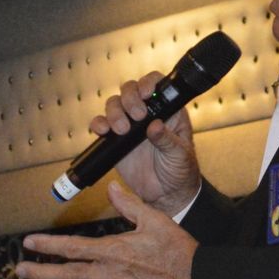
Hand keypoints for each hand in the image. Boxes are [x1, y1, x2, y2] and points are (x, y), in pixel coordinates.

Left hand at [17, 183, 196, 278]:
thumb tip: (111, 187)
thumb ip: (129, 204)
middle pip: (66, 275)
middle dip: (40, 273)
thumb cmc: (177, 249)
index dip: (47, 246)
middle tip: (20, 271)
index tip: (28, 243)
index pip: (71, 247)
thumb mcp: (154, 219)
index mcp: (112, 250)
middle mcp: (107, 275)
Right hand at [94, 73, 200, 215]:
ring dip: (114, 112)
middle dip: (129, 98)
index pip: (156, 84)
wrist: (166, 195)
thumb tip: (155, 125)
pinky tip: (103, 131)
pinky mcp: (115, 140)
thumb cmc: (180, 171)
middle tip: (136, 116)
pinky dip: (98, 124)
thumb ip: (167, 140)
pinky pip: (102, 125)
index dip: (148, 83)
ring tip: (122, 129)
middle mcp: (147, 114)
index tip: (145, 94)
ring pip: (114, 104)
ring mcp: (130, 125)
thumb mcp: (180, 155)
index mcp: (168, 111)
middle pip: (130, 90)